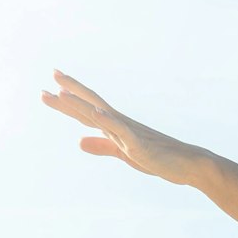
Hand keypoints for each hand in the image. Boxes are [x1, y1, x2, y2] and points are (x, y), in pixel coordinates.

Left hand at [40, 70, 206, 185]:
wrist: (188, 164)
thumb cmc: (159, 157)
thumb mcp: (124, 154)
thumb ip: (102, 146)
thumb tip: (78, 141)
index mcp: (115, 127)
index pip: (87, 111)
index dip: (68, 101)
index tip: (50, 88)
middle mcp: (120, 124)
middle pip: (91, 104)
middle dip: (71, 91)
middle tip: (53, 73)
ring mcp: (129, 132)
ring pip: (101, 114)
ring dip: (81, 103)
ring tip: (61, 91)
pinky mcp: (139, 145)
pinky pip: (122, 131)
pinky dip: (108, 121)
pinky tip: (96, 113)